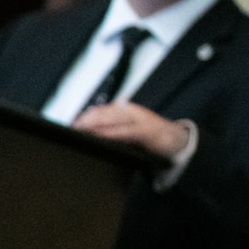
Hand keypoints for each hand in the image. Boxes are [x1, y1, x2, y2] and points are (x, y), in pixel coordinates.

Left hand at [73, 102, 189, 156]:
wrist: (176, 139)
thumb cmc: (149, 133)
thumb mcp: (128, 126)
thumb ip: (112, 125)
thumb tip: (87, 127)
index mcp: (124, 109)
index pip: (100, 110)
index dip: (85, 116)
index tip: (72, 124)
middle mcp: (130, 111)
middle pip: (103, 113)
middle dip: (87, 121)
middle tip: (73, 129)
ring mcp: (139, 120)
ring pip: (112, 120)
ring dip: (95, 126)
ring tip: (81, 131)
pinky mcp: (146, 131)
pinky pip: (125, 132)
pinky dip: (112, 134)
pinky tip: (101, 136)